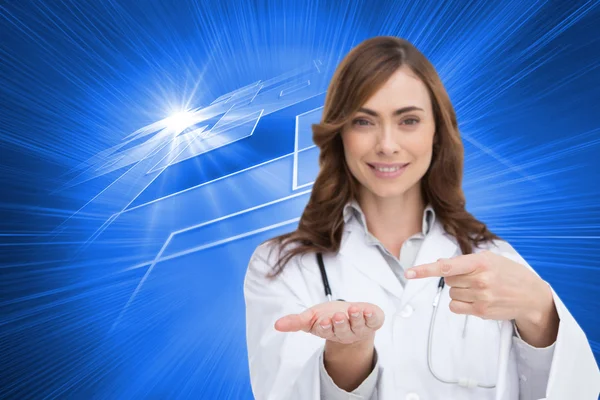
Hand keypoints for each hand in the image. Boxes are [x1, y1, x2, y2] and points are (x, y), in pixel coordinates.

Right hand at [274, 301, 383, 344]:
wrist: (352, 316)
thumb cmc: (329, 316)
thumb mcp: (311, 318)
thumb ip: (295, 321)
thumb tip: (276, 325)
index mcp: (330, 331)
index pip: (327, 331)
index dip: (326, 327)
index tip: (324, 322)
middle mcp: (345, 332)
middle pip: (343, 330)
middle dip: (340, 323)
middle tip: (338, 316)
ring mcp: (360, 327)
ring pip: (359, 325)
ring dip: (356, 318)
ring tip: (354, 310)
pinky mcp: (373, 321)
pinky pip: (374, 320)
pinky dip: (372, 315)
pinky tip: (368, 310)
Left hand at [404, 251, 555, 324]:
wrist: (532, 296)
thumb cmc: (509, 274)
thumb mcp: (490, 259)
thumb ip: (464, 261)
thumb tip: (440, 263)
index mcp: (481, 262)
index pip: (447, 267)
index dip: (426, 270)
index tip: (409, 273)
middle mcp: (481, 279)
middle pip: (448, 280)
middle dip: (456, 278)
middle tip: (474, 277)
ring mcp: (481, 297)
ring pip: (452, 293)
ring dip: (460, 290)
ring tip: (480, 288)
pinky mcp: (481, 311)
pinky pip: (455, 307)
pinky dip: (459, 303)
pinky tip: (474, 299)